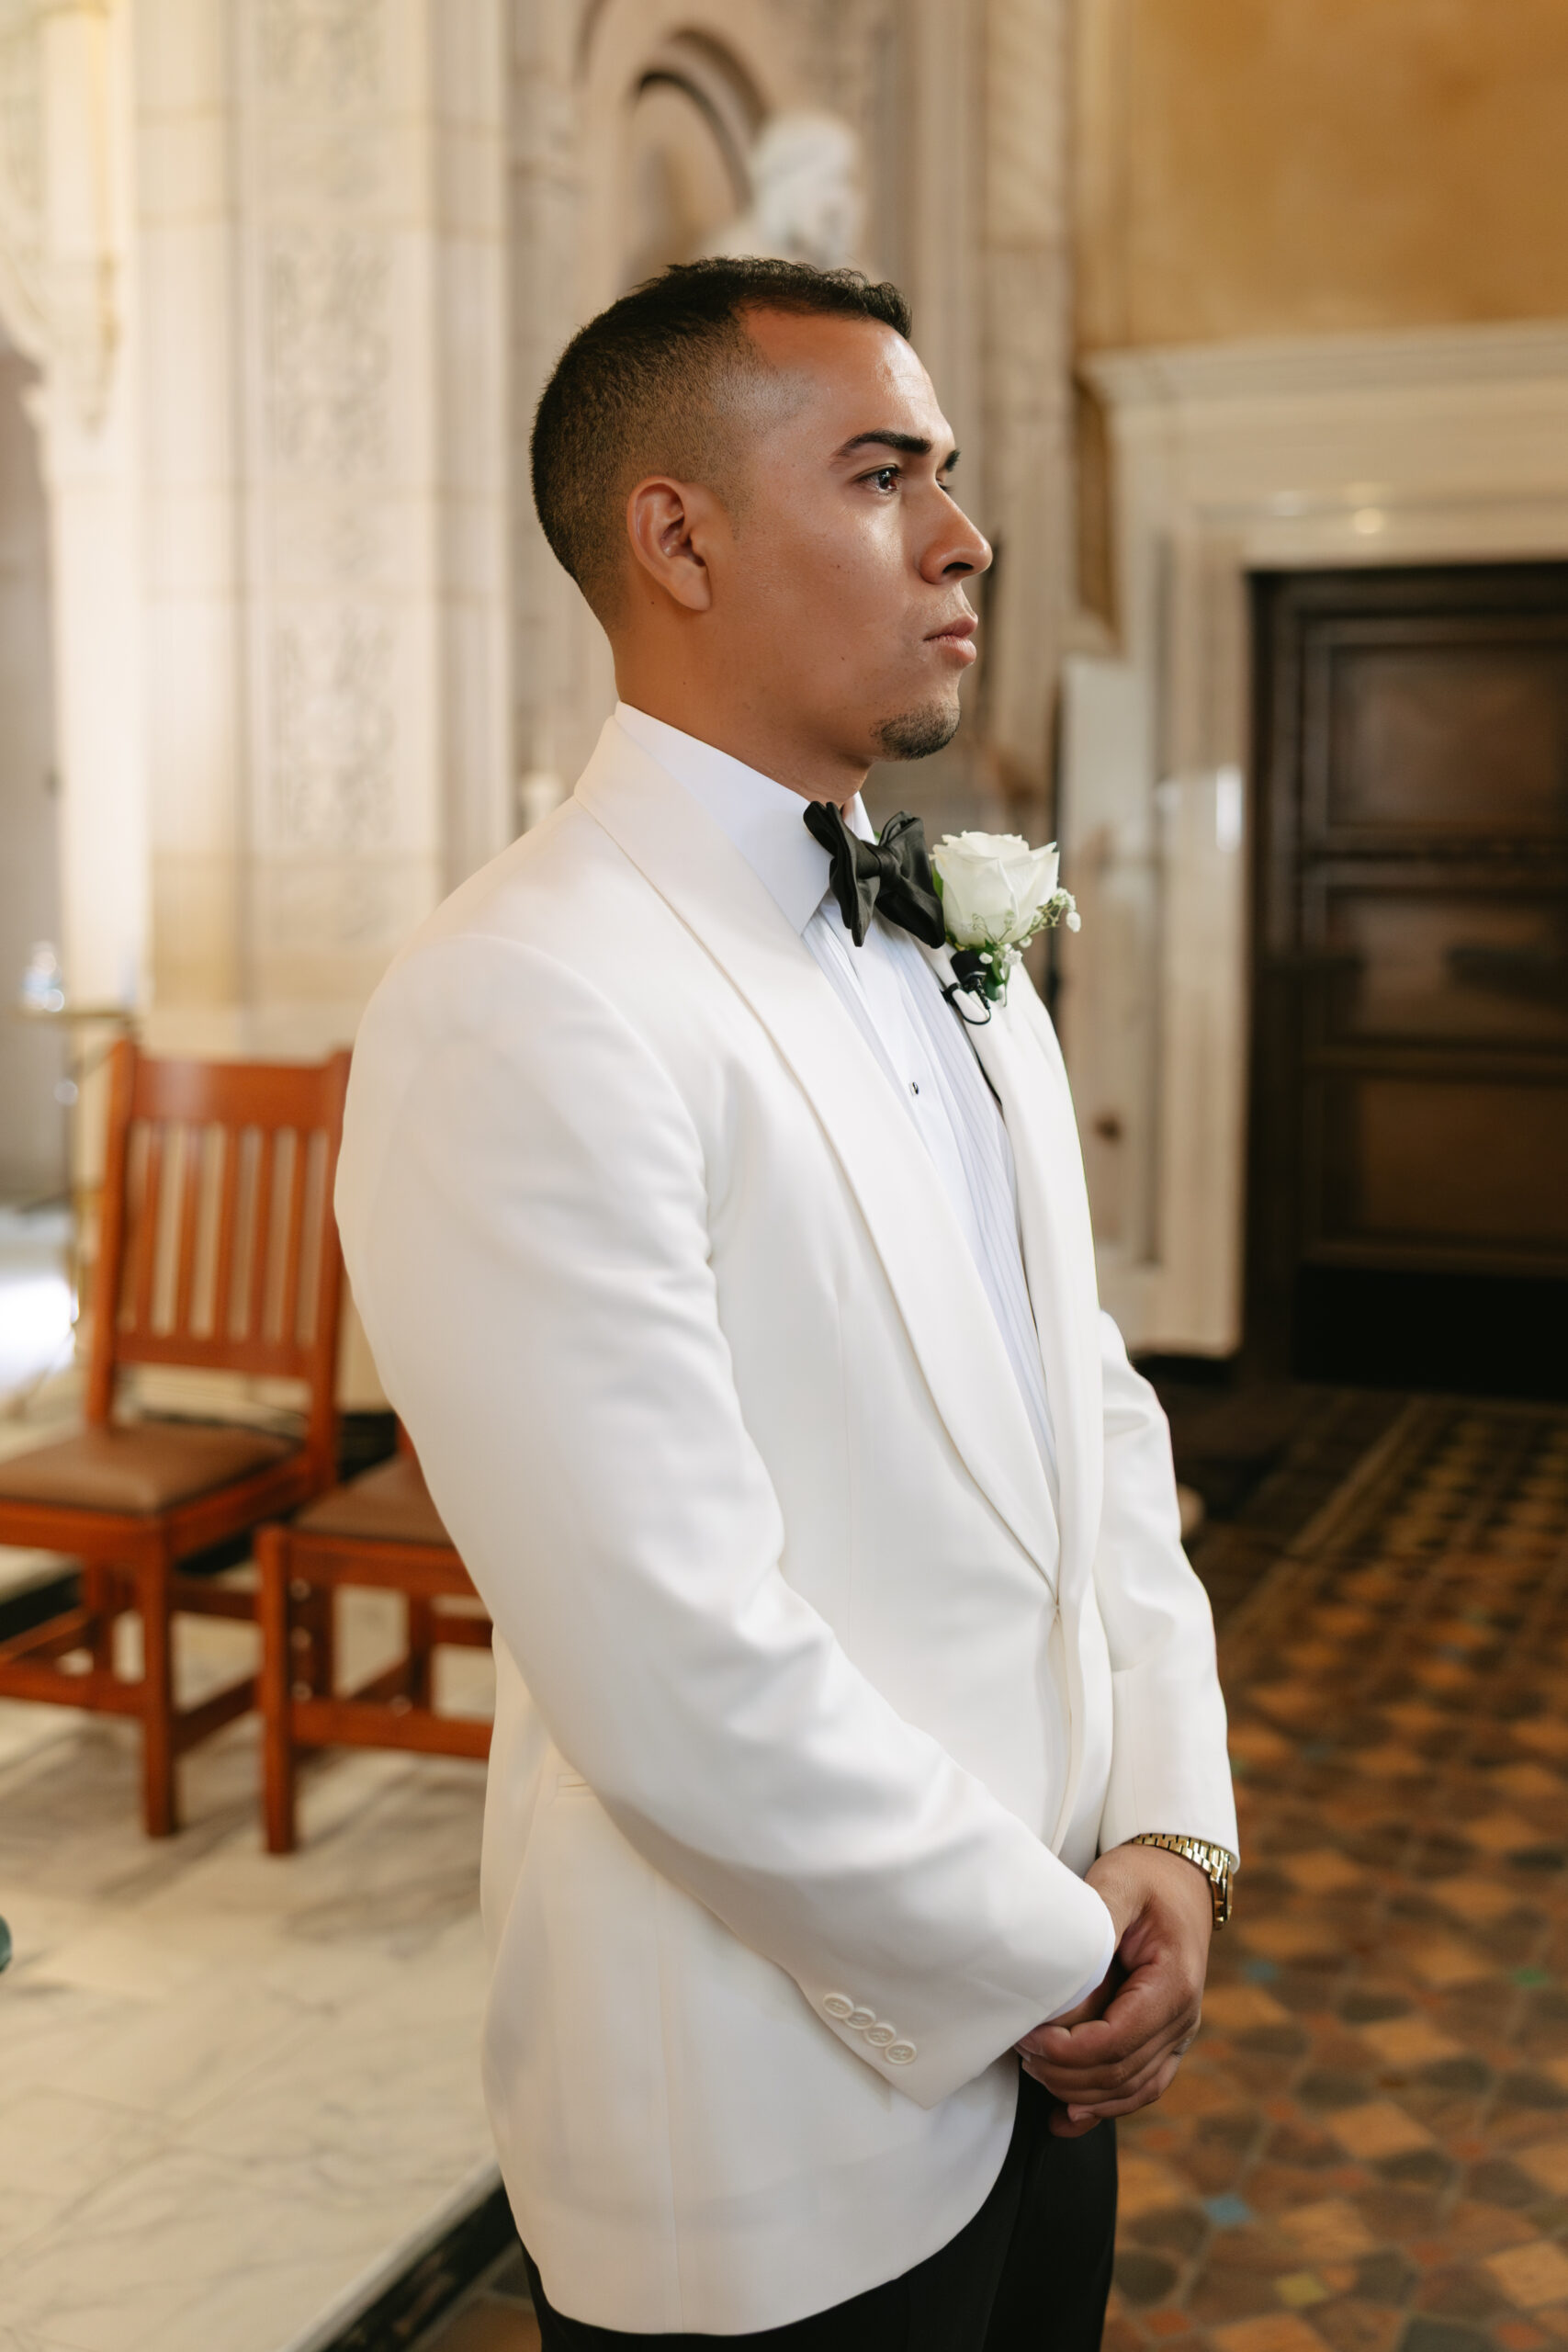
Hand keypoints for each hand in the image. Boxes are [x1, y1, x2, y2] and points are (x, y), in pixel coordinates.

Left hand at [1016, 1843, 1211, 2135]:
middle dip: (1064, 2071)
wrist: (1178, 1879)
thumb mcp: (1119, 1885)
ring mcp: (1176, 2035)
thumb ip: (1097, 1922)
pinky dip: (1100, 2109)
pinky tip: (1064, 2119)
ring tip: (1033, 2069)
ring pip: (1127, 2089)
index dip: (1070, 2049)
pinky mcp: (1163, 2041)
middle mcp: (1183, 2019)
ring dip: (1076, 2090)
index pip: (1118, 2040)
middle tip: (1020, 2048)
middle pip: (1119, 2073)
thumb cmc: (1145, 1879)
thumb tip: (1065, 1968)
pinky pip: (1137, 2088)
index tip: (1030, 2037)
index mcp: (1174, 1985)